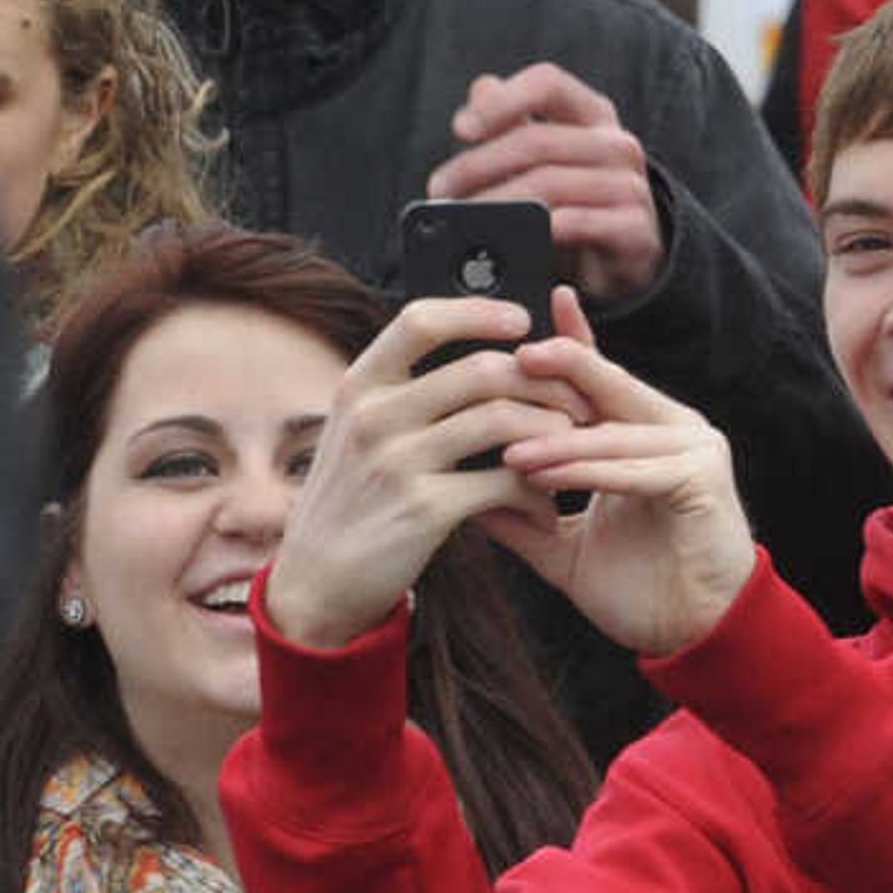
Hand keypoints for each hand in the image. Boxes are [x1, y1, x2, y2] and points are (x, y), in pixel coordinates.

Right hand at [261, 296, 574, 648]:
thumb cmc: (353, 499)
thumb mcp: (357, 431)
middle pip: (480, 369)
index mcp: (360, 386)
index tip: (522, 318)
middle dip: (543, 381)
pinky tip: (545, 504)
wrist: (318, 580)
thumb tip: (479, 350)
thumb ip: (403, 391)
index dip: (478, 312)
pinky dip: (538, 491)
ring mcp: (397, 462)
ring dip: (552, 431)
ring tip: (571, 447)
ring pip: (501, 420)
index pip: (421, 321)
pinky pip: (504, 481)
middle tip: (574, 400)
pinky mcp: (424, 510)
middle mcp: (373, 416)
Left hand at [426, 63, 664, 305]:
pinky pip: (579, 224)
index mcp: (591, 114)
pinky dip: (539, 231)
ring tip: (465, 219)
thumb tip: (482, 88)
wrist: (624, 258)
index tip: (461, 129)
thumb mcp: (542, 157)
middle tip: (442, 190)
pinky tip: (511, 240)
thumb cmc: (574, 199)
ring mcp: (630, 186)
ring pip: (551, 184)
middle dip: (478, 165)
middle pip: (537, 141)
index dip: (502, 100)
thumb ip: (511, 120)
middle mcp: (616, 143)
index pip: (547, 83)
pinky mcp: (635, 230)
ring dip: (498, 203)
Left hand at [482, 289, 756, 656]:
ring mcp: (693, 449)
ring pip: (613, 433)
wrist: (694, 635)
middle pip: (609, 385)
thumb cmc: (640, 589)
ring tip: (508, 451)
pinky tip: (546, 477)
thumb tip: (465, 498)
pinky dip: (589, 472)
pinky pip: (636, 469)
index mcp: (643, 434)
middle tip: (512, 359)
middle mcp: (673, 429)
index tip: (539, 306)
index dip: (572, 340)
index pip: (600, 378)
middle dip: (561, 367)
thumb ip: (523, 520)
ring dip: (557, 442)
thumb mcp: (566, 547)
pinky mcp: (702, 480)